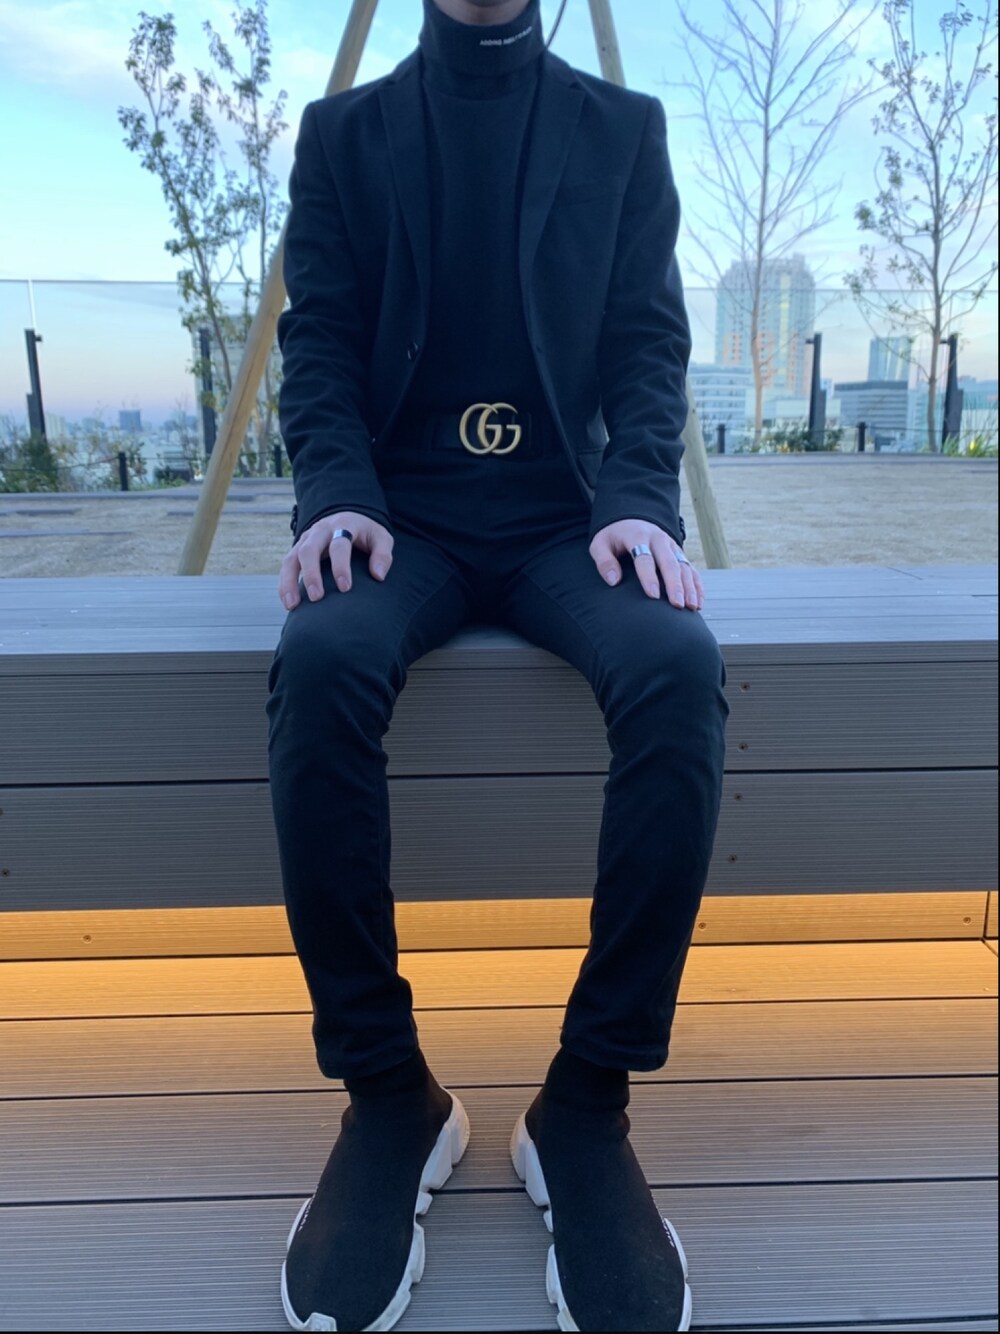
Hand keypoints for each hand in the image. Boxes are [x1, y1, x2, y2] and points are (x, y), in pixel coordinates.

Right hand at [279, 511, 393, 609]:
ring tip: (292, 605)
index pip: (339, 545)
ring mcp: (307, 539)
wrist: (348, 517)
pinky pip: (286, 565)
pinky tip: (289, 603)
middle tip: (317, 597)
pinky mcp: (298, 548)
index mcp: (343, 525)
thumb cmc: (366, 533)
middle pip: (309, 550)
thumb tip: (378, 576)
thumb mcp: (381, 538)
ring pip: (291, 558)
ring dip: (289, 582)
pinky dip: (284, 584)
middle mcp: (321, 530)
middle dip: (311, 574)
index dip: (341, 567)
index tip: (345, 588)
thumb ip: (383, 555)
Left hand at [589, 519, 702, 609]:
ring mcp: (671, 546)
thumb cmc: (613, 536)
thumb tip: (613, 581)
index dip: (649, 577)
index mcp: (638, 536)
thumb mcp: (600, 544)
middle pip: (670, 563)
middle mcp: (658, 539)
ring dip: (689, 587)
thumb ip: (604, 561)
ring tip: (691, 606)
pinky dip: (697, 585)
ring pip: (684, 566)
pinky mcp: (679, 553)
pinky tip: (698, 602)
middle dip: (675, 585)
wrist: (630, 519)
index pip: (645, 558)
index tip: (653, 596)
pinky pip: (691, 569)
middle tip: (677, 604)